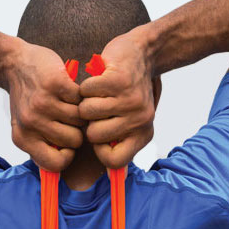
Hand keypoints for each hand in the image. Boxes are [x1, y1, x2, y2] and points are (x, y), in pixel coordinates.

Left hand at [4, 39, 84, 171]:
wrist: (14, 63)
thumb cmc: (26, 98)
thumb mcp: (25, 126)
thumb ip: (41, 145)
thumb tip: (66, 164)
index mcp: (22, 138)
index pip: (55, 164)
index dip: (67, 156)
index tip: (66, 143)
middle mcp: (30, 123)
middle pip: (74, 141)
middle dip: (76, 130)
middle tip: (67, 118)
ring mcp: (43, 103)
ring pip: (80, 120)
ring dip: (79, 111)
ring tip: (67, 103)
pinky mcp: (55, 84)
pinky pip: (81, 99)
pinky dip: (79, 94)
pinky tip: (68, 90)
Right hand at [78, 28, 156, 168]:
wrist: (143, 53)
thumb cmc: (128, 91)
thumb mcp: (130, 120)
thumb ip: (118, 143)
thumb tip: (109, 175)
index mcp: (143, 134)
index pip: (115, 161)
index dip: (99, 151)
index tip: (99, 133)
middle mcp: (140, 120)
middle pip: (94, 136)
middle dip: (88, 121)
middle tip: (98, 106)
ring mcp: (130, 100)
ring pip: (86, 113)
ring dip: (85, 101)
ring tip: (98, 93)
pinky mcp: (118, 80)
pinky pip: (86, 91)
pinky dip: (86, 85)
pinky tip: (98, 80)